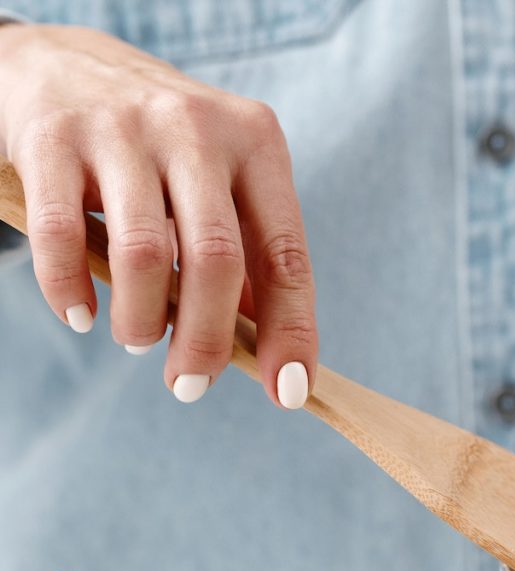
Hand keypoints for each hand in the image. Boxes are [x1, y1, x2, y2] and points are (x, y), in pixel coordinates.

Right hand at [0, 24, 315, 407]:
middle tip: (189, 385)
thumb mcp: (219, 183)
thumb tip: (269, 348)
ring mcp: (124, 126)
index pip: (287, 255)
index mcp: (257, 143)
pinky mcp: (53, 135)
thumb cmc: (161, 149)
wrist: (61, 62)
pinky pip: (62, 236)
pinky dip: (69, 291)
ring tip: (136, 341)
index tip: (290, 393)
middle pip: (216, 261)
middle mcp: (198, 128)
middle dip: (206, 342)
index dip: (291, 331)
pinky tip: (79, 315)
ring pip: (145, 255)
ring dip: (141, 322)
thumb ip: (246, 254)